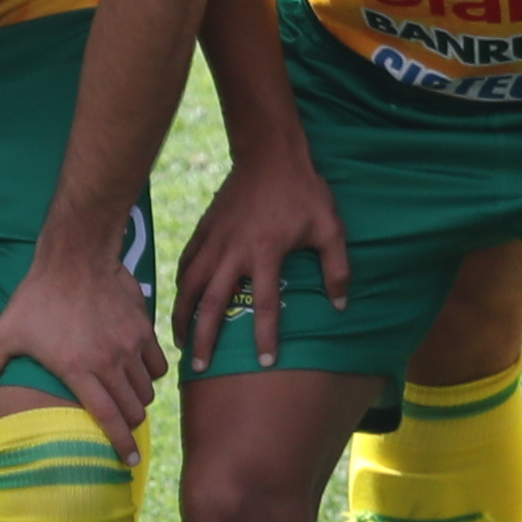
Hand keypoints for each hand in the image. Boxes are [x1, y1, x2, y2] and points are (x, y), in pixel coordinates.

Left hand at [0, 218, 163, 453]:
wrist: (74, 258)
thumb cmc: (35, 298)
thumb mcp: (3, 333)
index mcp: (77, 369)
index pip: (108, 418)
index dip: (120, 445)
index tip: (128, 462)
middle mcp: (108, 361)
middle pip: (134, 410)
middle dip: (130, 424)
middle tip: (122, 425)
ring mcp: (129, 345)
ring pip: (147, 390)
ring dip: (138, 399)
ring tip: (126, 398)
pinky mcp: (143, 328)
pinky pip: (158, 364)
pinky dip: (151, 373)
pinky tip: (137, 370)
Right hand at [172, 148, 350, 376]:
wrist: (270, 153)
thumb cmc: (304, 192)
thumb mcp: (329, 227)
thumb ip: (337, 268)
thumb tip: (341, 306)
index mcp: (266, 252)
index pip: (265, 304)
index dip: (266, 336)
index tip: (265, 363)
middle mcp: (234, 251)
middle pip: (212, 302)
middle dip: (204, 338)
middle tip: (198, 368)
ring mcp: (215, 240)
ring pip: (189, 285)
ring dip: (182, 315)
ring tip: (180, 341)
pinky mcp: (204, 229)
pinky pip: (186, 262)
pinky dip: (180, 285)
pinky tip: (180, 300)